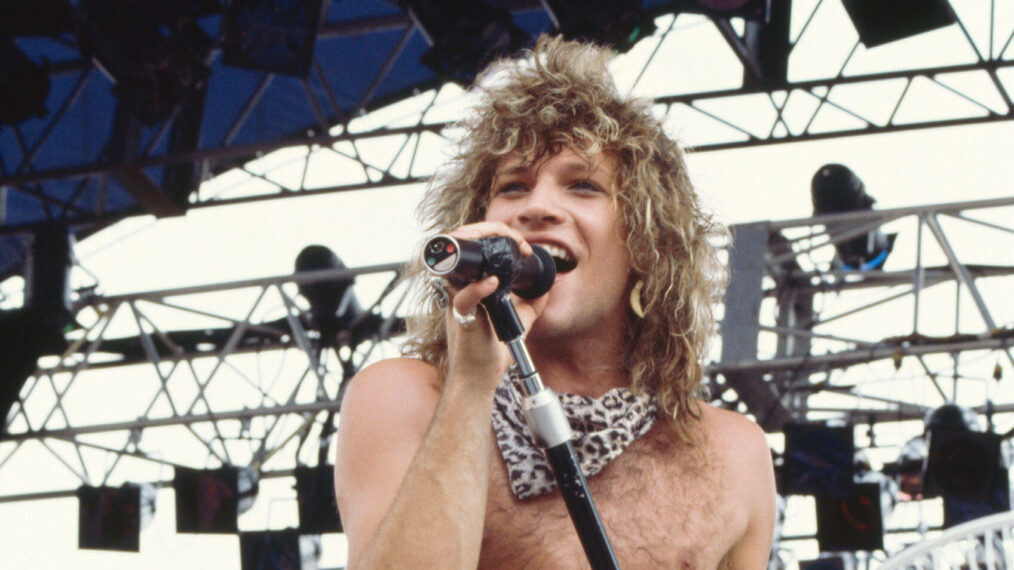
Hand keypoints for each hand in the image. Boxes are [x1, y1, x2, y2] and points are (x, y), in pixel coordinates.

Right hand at [442, 222, 547, 390]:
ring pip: (455, 262)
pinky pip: (464, 297)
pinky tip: (493, 283)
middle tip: (515, 240)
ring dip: (476, 243)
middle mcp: (460, 287)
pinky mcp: (460, 316)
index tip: (524, 247)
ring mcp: (457, 300)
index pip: (474, 246)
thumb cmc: (491, 350)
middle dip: (486, 230)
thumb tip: (549, 283)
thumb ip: (531, 301)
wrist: (479, 377)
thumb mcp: (517, 319)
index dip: (496, 235)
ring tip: (503, 242)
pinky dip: (479, 288)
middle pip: (461, 245)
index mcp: (469, 283)